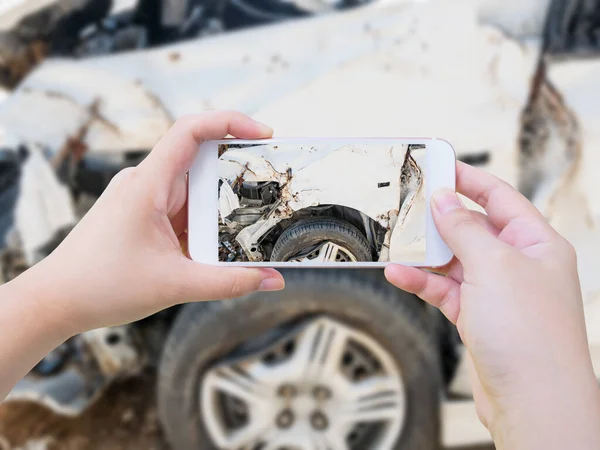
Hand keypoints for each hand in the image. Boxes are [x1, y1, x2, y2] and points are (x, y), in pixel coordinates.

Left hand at [19, 111, 284, 335]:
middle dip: (239, 170)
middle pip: (201, 160)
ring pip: (195, 189)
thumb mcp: (175, 286)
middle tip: (273, 185)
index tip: (264, 133)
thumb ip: (229, 283)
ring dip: (223, 203)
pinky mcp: (145, 217)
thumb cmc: (101, 286)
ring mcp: (145, 200)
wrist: (56, 301)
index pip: (190, 131)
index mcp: (147, 185)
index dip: (230, 122)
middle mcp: (146, 184)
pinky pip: (184, 210)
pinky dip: (207, 222)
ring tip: (256, 220)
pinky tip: (224, 241)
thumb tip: (274, 280)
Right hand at [385, 162, 599, 448]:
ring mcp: (497, 292)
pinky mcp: (478, 316)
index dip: (469, 179)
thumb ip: (463, 230)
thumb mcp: (493, 266)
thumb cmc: (531, 336)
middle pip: (472, 228)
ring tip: (398, 243)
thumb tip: (444, 201)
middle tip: (410, 207)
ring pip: (454, 261)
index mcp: (536, 243)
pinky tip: (401, 274)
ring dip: (425, 255)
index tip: (440, 166)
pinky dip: (422, 282)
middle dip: (440, 220)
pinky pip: (444, 289)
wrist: (532, 400)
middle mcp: (518, 265)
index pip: (499, 198)